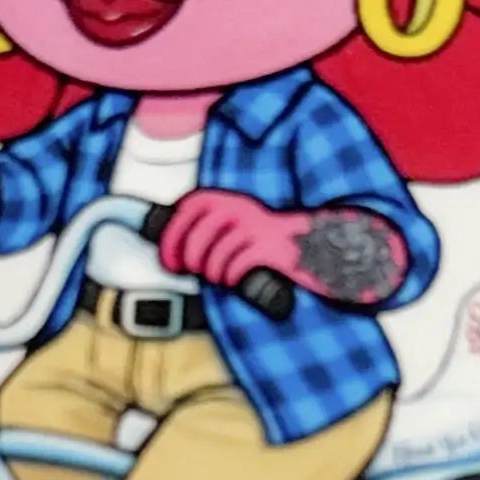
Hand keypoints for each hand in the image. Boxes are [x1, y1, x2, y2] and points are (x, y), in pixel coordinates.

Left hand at [156, 189, 298, 289]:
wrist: (309, 246)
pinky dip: (231, 277)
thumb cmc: (264, 242)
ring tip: (221, 276)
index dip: (172, 234)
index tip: (170, 258)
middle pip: (199, 234)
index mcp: (229, 201)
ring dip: (213, 273)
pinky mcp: (271, 248)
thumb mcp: (235, 225)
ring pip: (217, 255)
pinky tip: (235, 279)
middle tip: (193, 271)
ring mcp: (257, 228)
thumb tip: (174, 252)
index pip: (190, 206)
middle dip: (190, 258)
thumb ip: (208, 229)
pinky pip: (237, 266)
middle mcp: (242, 210)